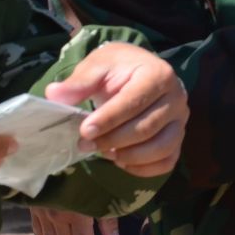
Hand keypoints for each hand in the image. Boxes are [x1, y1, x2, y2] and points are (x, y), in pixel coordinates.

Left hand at [46, 42, 186, 177]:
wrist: (138, 71)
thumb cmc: (117, 68)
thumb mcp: (97, 66)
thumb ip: (78, 82)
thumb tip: (54, 95)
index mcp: (159, 74)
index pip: (134, 102)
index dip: (108, 119)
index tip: (84, 131)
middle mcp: (177, 98)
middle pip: (147, 128)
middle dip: (112, 140)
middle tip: (85, 144)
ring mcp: (181, 121)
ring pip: (160, 148)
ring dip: (128, 156)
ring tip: (104, 152)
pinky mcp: (178, 139)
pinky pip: (166, 162)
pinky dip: (143, 168)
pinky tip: (120, 161)